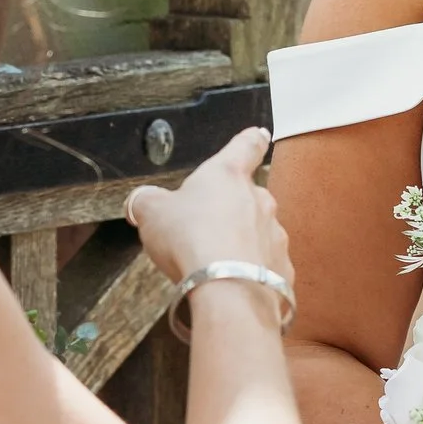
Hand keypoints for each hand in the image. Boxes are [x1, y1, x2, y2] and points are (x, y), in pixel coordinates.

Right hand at [124, 127, 289, 286]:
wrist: (226, 288)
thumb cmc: (192, 241)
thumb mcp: (152, 213)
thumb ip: (148, 202)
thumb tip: (142, 200)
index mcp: (229, 175)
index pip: (246, 146)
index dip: (250, 140)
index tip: (258, 135)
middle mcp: (258, 199)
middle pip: (247, 196)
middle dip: (229, 210)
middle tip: (204, 228)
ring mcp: (274, 233)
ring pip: (256, 232)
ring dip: (239, 242)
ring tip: (212, 262)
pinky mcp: (281, 267)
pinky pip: (263, 265)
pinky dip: (248, 272)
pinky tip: (229, 283)